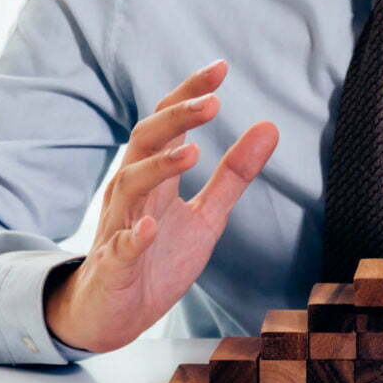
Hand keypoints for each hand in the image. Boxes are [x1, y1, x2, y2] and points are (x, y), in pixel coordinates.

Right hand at [44, 60, 278, 352]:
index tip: (220, 68)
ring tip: (192, 152)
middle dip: (175, 120)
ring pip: (128, 186)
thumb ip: (234, 175)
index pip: (166, 125)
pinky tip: (151, 227)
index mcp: (152, 178)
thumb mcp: (206, 216)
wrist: (114, 315)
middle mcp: (130, 194)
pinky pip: (120, 248)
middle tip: (213, 102)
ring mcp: (118, 229)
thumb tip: (269, 127)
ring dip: (159, 167)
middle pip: (143, 143)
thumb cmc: (158, 258)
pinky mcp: (114, 268)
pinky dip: (135, 237)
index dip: (188, 95)